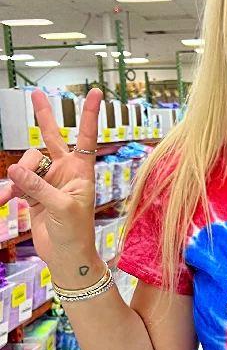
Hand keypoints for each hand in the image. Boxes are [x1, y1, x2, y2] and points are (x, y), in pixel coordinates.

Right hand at [0, 88, 102, 274]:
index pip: (86, 137)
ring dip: (17, 177)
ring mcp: (48, 182)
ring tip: (12, 195)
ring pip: (26, 163)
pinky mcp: (34, 194)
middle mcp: (65, 172)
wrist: (66, 257)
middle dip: (43, 117)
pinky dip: (8, 190)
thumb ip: (38, 187)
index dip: (90, 115)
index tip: (95, 92)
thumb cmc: (75, 234)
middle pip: (51, 138)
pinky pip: (16, 182)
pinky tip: (4, 200)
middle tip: (35, 94)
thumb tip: (14, 168)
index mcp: (81, 172)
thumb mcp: (60, 209)